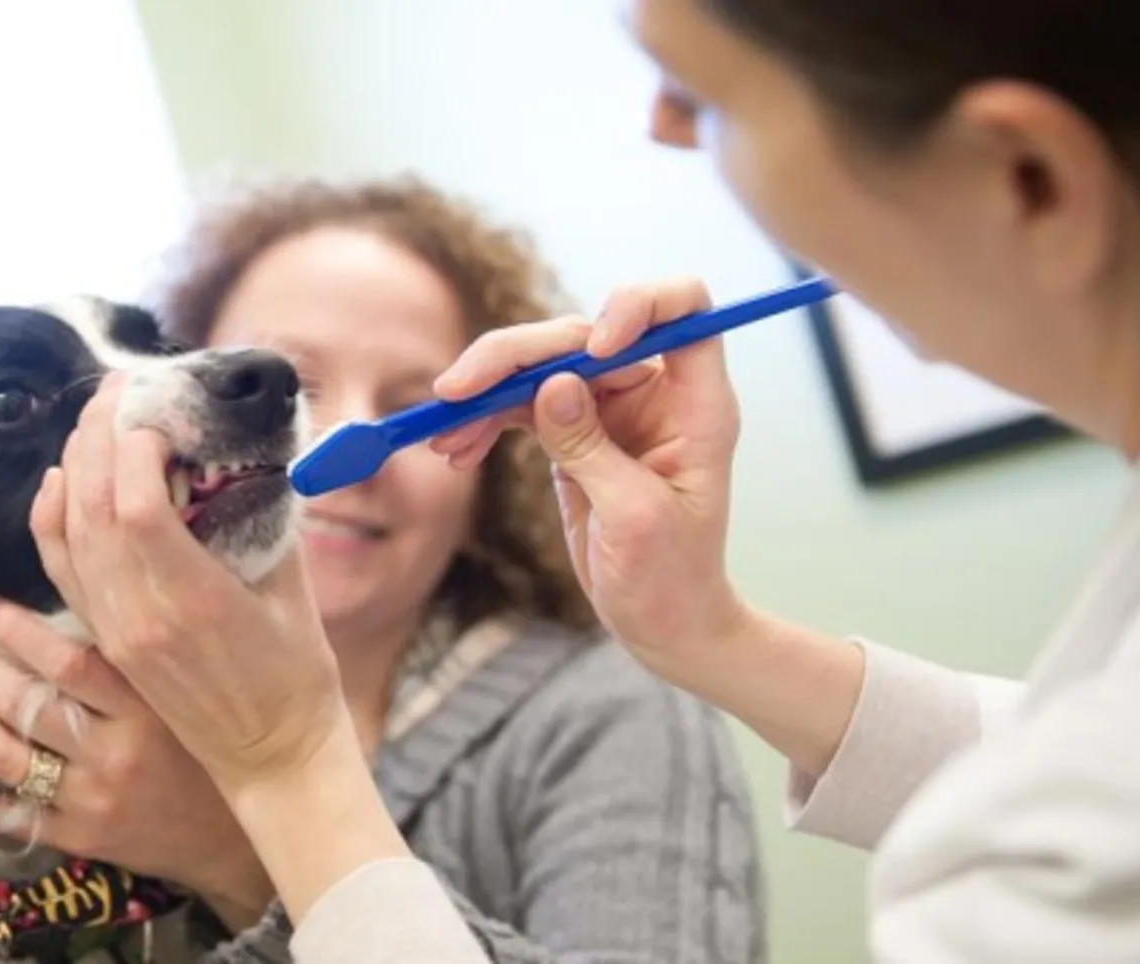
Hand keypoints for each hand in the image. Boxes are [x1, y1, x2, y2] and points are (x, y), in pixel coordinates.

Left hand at [0, 600, 275, 927]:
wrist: (232, 839)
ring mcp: (93, 798)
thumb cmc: (208, 750)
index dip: (16, 632)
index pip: (69, 661)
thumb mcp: (188, 693)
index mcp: (146, 706)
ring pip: (7, 759)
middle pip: (26, 705)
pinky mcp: (82, 837)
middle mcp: (115, 751)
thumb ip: (140, 652)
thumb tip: (87, 596)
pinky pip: (15, 813)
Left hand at [34, 372, 424, 928]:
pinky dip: (51, 519)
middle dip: (97, 437)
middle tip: (117, 391)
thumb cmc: (297, 673)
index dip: (132, 446)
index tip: (153, 410)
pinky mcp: (108, 644)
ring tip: (93, 420)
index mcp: (194, 602)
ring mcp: (118, 635)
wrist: (275, 756)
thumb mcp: (293, 586)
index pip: (136, 506)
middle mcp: (142, 618)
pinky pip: (61, 572)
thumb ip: (261, 516)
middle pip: (91, 509)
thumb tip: (239, 450)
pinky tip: (58, 481)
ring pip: (67, 536)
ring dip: (71, 467)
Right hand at [427, 277, 753, 675]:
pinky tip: (456, 448)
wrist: (664, 624)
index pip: (680, 308)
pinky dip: (485, 420)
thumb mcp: (636, 517)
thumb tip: (551, 386)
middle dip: (519, 355)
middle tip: (459, 391)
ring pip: (543, 365)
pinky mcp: (573, 432)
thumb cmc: (672, 579)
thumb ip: (592, 448)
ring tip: (444, 429)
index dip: (636, 307)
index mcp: (695, 402)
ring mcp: (610, 409)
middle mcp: (654, 391)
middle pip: (583, 334)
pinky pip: (522, 404)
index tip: (593, 347)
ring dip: (488, 389)